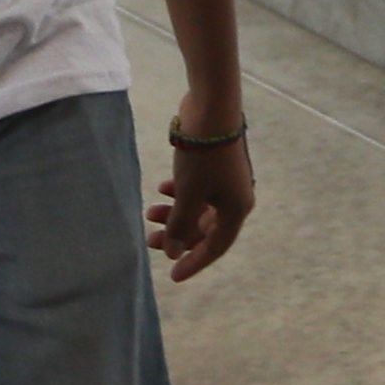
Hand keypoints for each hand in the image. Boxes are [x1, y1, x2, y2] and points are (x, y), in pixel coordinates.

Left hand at [148, 108, 253, 280]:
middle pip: (204, 228)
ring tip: (148, 212)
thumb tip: (171, 252)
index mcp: (236, 209)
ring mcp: (225, 181)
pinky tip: (161, 187)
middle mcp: (235, 198)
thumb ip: (179, 226)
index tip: (172, 275)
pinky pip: (197, 189)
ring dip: (173, 213)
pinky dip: (179, 193)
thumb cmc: (202, 156)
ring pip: (197, 207)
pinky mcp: (214, 165)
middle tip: (149, 240)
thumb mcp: (188, 195)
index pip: (215, 247)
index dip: (194, 262)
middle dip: (176, 235)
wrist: (212, 109)